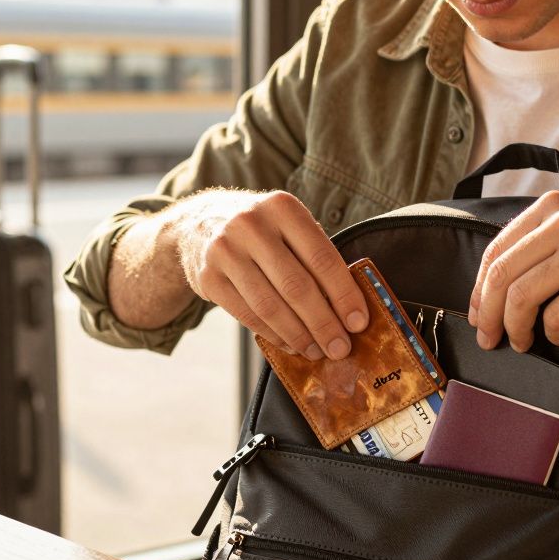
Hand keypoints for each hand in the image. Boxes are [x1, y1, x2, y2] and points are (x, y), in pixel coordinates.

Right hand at [170, 190, 368, 359]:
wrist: (199, 224)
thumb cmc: (261, 231)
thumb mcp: (287, 225)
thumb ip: (314, 256)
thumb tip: (351, 309)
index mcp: (282, 207)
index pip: (322, 257)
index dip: (344, 294)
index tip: (359, 323)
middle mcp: (251, 224)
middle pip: (296, 286)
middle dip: (324, 323)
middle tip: (341, 348)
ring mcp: (225, 250)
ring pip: (270, 305)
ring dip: (299, 335)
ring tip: (317, 351)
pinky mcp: (208, 277)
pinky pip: (248, 315)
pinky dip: (274, 335)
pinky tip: (291, 345)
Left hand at [469, 191, 558, 350]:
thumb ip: (542, 245)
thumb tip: (490, 286)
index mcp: (554, 207)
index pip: (496, 249)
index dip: (479, 289)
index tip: (478, 315)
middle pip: (501, 275)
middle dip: (487, 315)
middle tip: (488, 340)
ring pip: (521, 297)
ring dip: (516, 329)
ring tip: (524, 343)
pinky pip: (556, 317)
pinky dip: (556, 335)